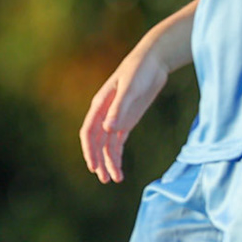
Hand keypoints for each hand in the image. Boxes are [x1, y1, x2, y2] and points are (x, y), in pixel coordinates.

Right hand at [79, 41, 172, 182]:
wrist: (153, 61)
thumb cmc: (139, 70)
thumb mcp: (130, 88)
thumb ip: (119, 108)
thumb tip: (108, 129)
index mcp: (100, 105)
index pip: (89, 131)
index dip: (89, 149)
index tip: (94, 166)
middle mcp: (104, 114)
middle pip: (96, 142)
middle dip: (98, 160)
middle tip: (103, 179)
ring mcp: (116, 118)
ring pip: (107, 145)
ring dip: (108, 162)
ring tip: (114, 180)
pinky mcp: (127, 121)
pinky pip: (118, 142)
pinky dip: (117, 156)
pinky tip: (119, 168)